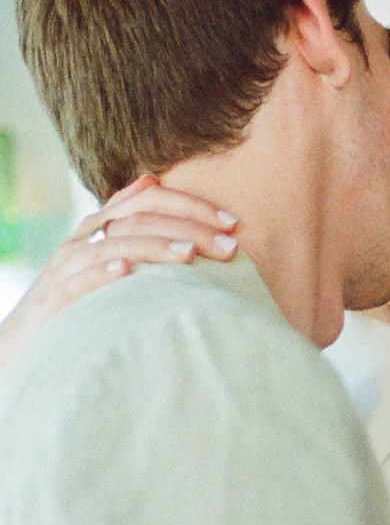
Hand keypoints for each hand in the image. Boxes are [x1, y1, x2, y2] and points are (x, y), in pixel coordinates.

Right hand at [0, 177, 237, 376]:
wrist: (16, 345)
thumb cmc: (70, 302)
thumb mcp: (99, 259)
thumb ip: (125, 224)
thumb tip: (152, 180)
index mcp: (97, 229)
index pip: (148, 200)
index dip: (191, 205)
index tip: (233, 223)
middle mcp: (81, 242)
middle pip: (137, 219)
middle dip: (188, 227)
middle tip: (230, 245)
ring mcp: (64, 270)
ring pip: (111, 246)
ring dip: (153, 248)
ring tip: (189, 254)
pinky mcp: (52, 302)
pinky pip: (76, 283)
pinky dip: (101, 274)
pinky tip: (127, 273)